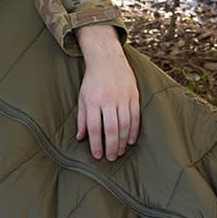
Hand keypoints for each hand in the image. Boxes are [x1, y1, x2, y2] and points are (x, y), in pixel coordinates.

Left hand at [75, 25, 139, 160]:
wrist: (107, 59)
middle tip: (111, 158)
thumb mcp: (82, 98)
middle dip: (112, 146)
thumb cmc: (92, 81)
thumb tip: (80, 138)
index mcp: (93, 101)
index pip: (94, 127)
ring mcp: (123, 97)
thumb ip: (82, 118)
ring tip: (120, 152)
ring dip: (123, 141)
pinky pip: (136, 116)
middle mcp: (109, 99)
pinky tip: (131, 141)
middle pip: (112, 128)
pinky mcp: (134, 95)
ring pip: (125, 124)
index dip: (96, 144)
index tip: (98, 155)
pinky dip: (134, 130)